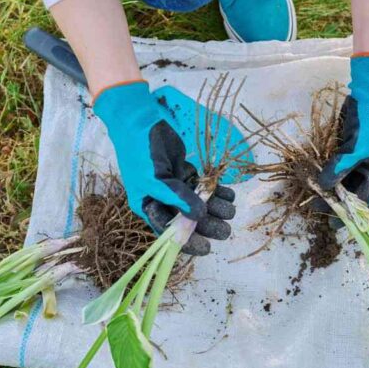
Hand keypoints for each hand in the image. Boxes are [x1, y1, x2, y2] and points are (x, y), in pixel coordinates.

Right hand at [92, 81, 234, 254]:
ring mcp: (175, 185)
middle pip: (188, 219)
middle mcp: (162, 200)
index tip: (207, 248)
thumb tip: (198, 216)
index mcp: (148, 206)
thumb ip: (176, 197)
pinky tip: (229, 194)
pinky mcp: (184, 171)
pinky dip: (216, 191)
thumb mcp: (154, 179)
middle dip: (207, 225)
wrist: (138, 118)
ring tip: (230, 209)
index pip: (169, 232)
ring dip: (215, 208)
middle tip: (225, 230)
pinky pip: (203, 186)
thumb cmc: (140, 152)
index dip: (188, 242)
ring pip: (198, 203)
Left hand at [318, 54, 368, 203]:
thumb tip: (323, 186)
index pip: (363, 198)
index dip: (349, 212)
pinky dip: (327, 172)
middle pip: (351, 190)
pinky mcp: (347, 148)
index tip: (333, 225)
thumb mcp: (356, 149)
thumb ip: (339, 169)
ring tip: (313, 196)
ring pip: (342, 178)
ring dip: (329, 186)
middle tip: (316, 208)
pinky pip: (336, 165)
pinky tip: (314, 178)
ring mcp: (358, 158)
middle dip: (336, 199)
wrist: (368, 93)